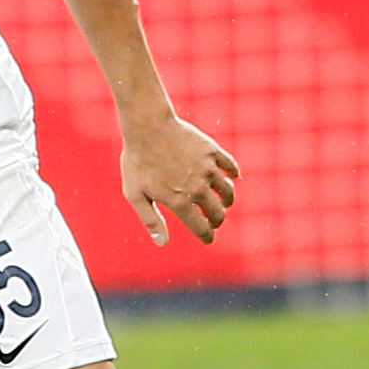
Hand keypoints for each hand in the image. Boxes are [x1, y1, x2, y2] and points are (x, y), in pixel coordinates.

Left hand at [121, 113, 238, 246]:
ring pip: (228, 191)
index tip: (208, 239)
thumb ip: (151, 219)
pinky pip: (230, 166)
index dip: (207, 237)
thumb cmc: (137, 161)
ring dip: (227, 200)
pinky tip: (231, 177)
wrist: (147, 126)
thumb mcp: (135, 194)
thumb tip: (162, 243)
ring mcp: (207, 169)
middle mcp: (197, 188)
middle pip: (218, 213)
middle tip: (214, 221)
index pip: (201, 228)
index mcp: (179, 202)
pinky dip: (233, 174)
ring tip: (223, 202)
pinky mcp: (212, 151)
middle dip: (217, 221)